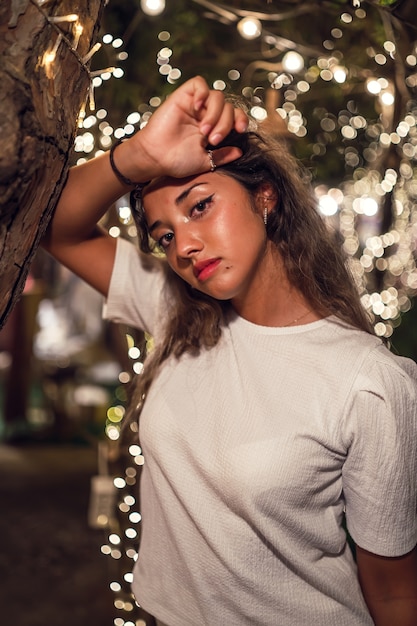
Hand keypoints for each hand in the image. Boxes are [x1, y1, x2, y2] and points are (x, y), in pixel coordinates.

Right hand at [125, 76, 247, 179]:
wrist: (156, 157)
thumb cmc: (177, 161)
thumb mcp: (206, 161)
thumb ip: (222, 156)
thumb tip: (240, 151)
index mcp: (213, 128)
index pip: (234, 116)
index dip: (241, 119)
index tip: (240, 130)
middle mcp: (205, 114)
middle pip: (228, 107)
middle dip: (225, 124)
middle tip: (212, 140)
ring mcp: (195, 105)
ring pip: (217, 96)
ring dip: (215, 114)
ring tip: (204, 131)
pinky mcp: (182, 96)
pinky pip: (199, 83)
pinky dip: (203, 92)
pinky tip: (198, 107)